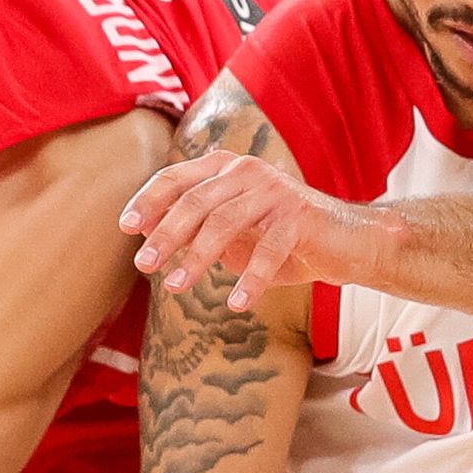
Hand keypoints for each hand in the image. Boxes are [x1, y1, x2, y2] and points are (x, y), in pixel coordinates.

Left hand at [125, 148, 375, 305]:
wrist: (345, 242)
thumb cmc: (280, 238)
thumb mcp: (231, 234)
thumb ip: (194, 230)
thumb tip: (145, 236)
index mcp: (226, 168)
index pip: (177, 179)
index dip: (149, 202)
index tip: (126, 228)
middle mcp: (247, 171)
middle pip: (195, 201)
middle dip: (165, 233)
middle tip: (143, 265)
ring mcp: (275, 191)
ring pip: (225, 221)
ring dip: (197, 257)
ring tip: (176, 286)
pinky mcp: (300, 216)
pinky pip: (268, 249)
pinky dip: (250, 279)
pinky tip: (236, 303)